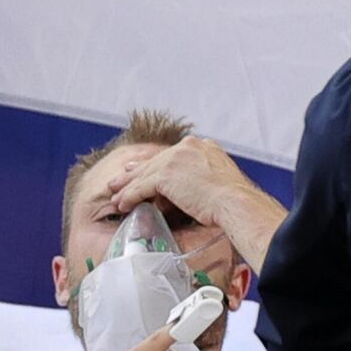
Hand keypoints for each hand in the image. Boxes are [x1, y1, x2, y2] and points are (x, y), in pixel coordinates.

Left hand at [107, 136, 256, 227]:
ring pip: (144, 173)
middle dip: (135, 172)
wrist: (235, 202)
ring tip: (115, 195)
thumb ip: (207, 179)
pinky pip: (141, 186)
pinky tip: (122, 204)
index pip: (172, 155)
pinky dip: (130, 195)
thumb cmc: (235, 201)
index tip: (146, 168)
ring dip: (127, 186)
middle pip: (155, 161)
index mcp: (203, 146)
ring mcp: (176, 159)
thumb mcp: (222, 182)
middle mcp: (188, 147)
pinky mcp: (165, 174)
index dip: (156, 164)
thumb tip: (200, 190)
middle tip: (120, 179)